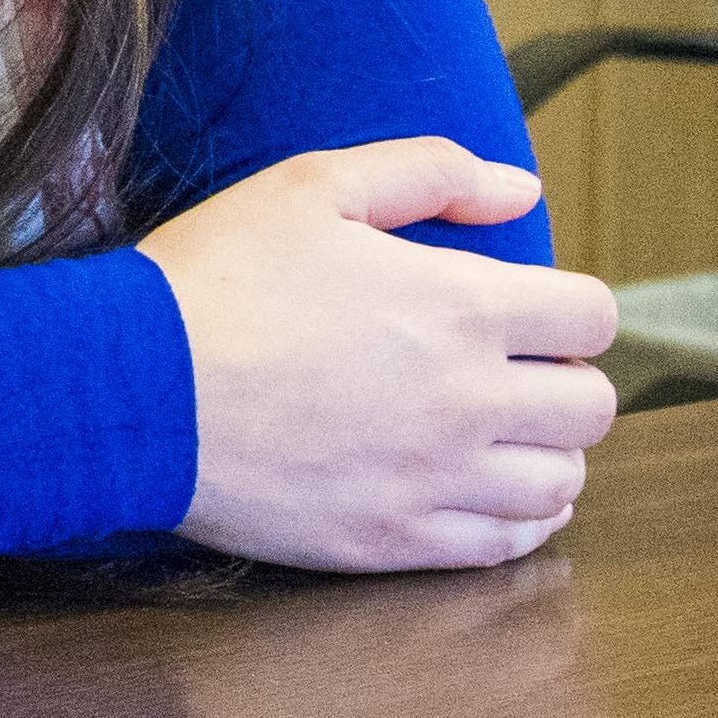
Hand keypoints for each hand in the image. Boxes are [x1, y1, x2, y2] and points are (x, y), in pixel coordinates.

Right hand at [139, 140, 619, 569]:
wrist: (124, 388)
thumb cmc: (210, 279)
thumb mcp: (308, 186)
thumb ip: (429, 172)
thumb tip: (522, 191)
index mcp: (459, 306)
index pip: (593, 317)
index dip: (568, 307)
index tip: (525, 311)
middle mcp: (467, 400)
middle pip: (592, 408)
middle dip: (561, 381)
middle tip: (507, 371)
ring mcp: (434, 479)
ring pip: (562, 484)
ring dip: (544, 454)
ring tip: (495, 435)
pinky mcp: (393, 539)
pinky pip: (505, 546)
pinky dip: (513, 520)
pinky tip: (477, 490)